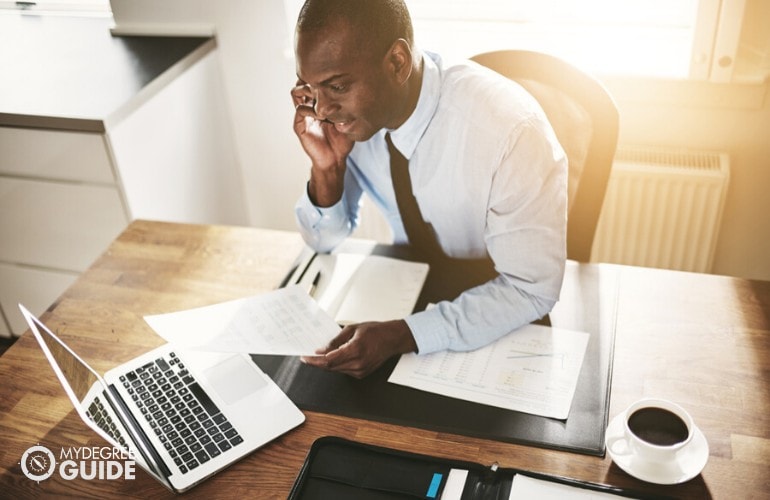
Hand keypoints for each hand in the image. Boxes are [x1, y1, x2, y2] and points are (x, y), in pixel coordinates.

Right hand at [291, 82, 353, 205]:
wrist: (335, 160)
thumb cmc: (343, 141)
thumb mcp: (349, 119)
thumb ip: (350, 104)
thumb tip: (363, 89)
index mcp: (319, 103)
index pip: (313, 81)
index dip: (321, 76)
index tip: (334, 78)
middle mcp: (309, 106)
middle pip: (302, 82)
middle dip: (314, 79)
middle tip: (327, 85)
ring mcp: (303, 115)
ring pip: (296, 92)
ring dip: (308, 91)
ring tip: (322, 97)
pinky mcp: (299, 126)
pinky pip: (300, 110)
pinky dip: (310, 108)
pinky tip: (322, 115)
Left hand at [301, 320, 416, 377]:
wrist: (392, 339)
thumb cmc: (375, 331)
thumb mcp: (352, 329)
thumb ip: (335, 341)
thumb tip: (322, 350)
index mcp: (355, 350)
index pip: (328, 360)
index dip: (314, 360)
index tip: (305, 358)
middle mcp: (358, 363)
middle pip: (330, 367)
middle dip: (317, 363)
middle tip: (307, 357)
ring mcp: (360, 371)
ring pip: (336, 370)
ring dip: (325, 365)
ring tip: (318, 356)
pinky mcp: (362, 374)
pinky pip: (343, 371)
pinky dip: (336, 366)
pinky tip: (332, 359)